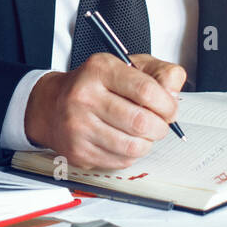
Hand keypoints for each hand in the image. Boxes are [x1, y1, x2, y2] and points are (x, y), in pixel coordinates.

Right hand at [23, 52, 186, 169]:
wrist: (52, 105)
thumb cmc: (96, 85)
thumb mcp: (130, 66)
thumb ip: (160, 73)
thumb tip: (173, 93)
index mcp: (100, 70)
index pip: (146, 91)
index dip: (167, 104)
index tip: (169, 109)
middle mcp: (85, 97)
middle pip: (141, 122)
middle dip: (160, 127)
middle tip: (158, 124)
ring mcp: (79, 126)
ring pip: (133, 146)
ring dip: (146, 143)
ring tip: (141, 133)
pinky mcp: (78, 151)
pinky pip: (121, 161)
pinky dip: (130, 154)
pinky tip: (123, 140)